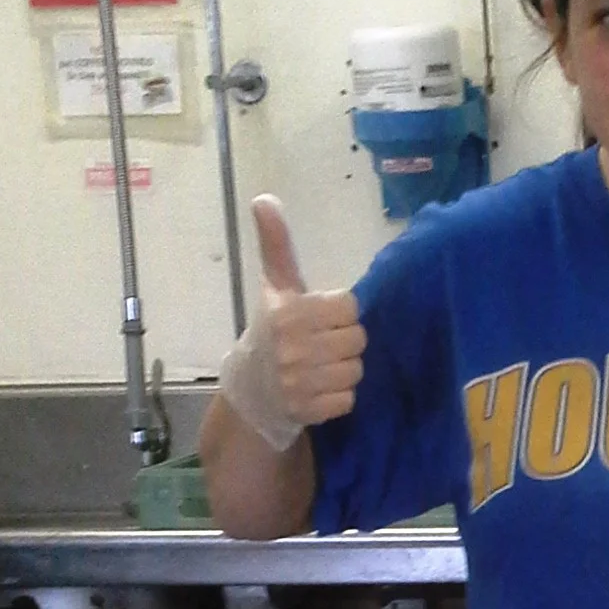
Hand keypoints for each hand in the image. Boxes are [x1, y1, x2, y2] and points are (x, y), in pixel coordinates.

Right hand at [217, 196, 366, 449]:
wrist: (250, 389)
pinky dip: (339, 398)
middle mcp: (292, 346)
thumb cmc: (271, 331)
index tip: (322, 319)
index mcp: (288, 312)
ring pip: (356, 370)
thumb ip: (277, 246)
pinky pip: (348, 399)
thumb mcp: (275, 288)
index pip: (350, 307)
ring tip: (321, 369)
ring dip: (344, 371)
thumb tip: (264, 198)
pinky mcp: (307, 410)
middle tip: (323, 346)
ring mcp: (299, 381)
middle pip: (358, 339)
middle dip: (344, 343)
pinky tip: (319, 391)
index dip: (341, 314)